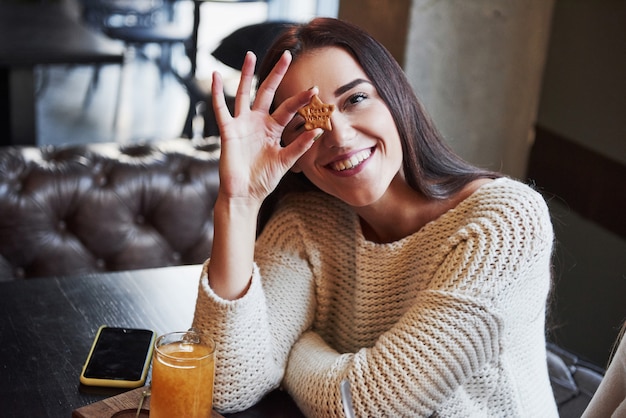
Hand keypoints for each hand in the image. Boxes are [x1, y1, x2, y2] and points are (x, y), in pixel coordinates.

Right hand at [211, 51, 320, 206]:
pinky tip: (216, 76)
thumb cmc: (263, 180)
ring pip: (244, 94)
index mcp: (273, 129)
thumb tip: (318, 131)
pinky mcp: (228, 131)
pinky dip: (217, 93)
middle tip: (287, 55)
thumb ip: (299, 146)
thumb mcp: (285, 162)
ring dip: (247, 75)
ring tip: (250, 54)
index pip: (288, 108)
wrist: (244, 195)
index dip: (300, 99)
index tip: (314, 89)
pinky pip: (221, 109)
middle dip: (276, 74)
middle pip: (267, 92)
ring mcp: (242, 124)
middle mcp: (257, 122)